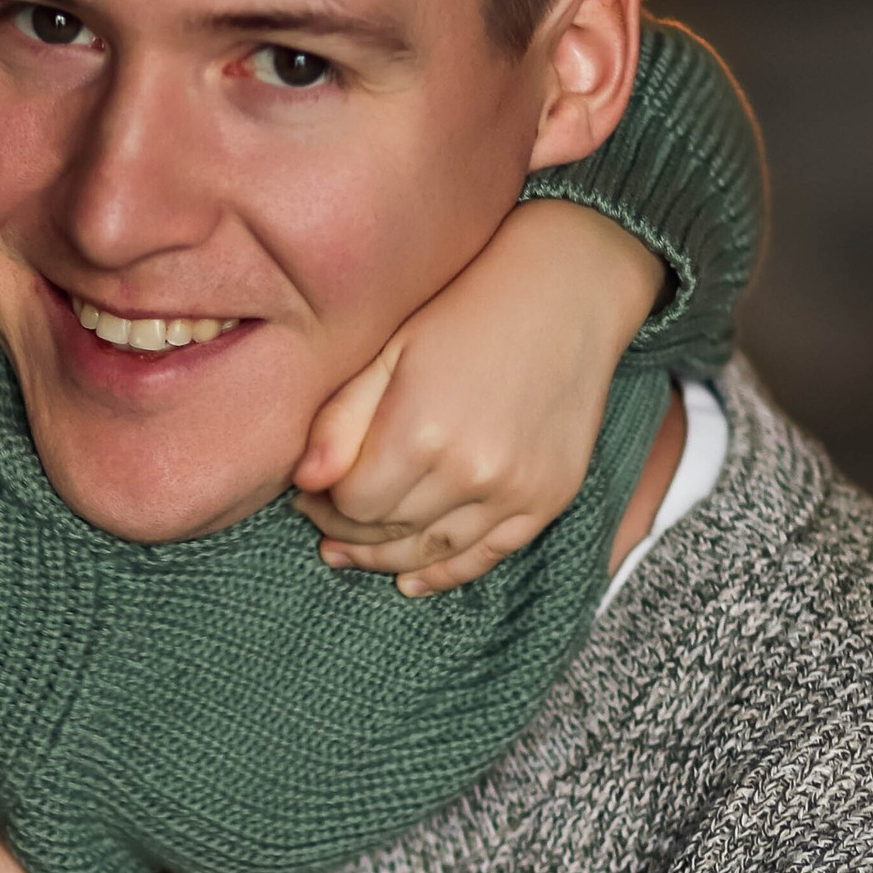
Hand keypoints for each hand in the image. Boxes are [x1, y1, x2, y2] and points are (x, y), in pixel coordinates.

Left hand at [290, 198, 663, 597]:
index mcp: (420, 430)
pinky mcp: (548, 497)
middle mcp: (470, 471)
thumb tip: (304, 483)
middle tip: (324, 520)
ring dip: (385, 557)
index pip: (351, 502)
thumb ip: (342, 421)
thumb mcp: (390, 350)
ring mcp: (515, 490)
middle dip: (347, 529)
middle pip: (387, 530)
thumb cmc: (467, 308)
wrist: (568, 291)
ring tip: (353, 552)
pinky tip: (411, 581)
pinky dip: (446, 573)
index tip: (310, 492)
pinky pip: (488, 555)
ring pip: (431, 551)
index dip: (322, 503)